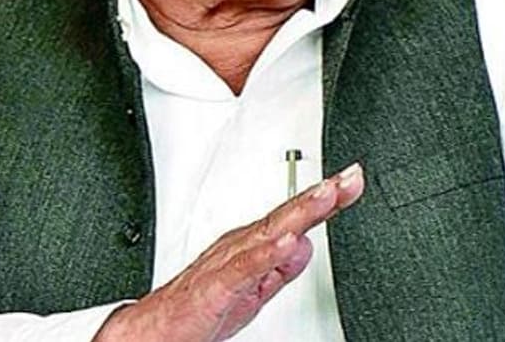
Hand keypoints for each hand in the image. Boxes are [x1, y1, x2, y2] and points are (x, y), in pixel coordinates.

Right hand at [94, 163, 365, 341]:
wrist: (152, 333)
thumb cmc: (198, 310)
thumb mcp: (252, 290)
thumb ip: (278, 268)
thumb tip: (304, 246)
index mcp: (250, 247)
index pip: (294, 218)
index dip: (325, 200)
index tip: (352, 182)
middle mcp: (240, 247)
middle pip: (287, 216)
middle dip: (320, 195)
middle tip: (350, 178)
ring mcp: (228, 263)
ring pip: (269, 232)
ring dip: (299, 212)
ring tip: (326, 196)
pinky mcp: (216, 287)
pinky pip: (245, 267)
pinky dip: (267, 252)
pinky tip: (288, 241)